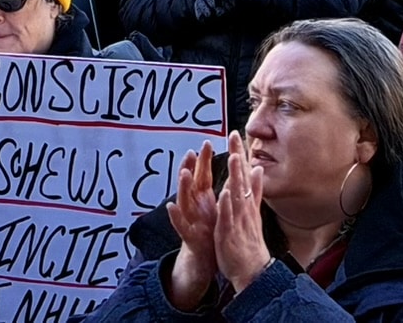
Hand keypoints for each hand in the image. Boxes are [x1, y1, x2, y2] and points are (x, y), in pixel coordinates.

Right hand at [162, 145, 219, 310]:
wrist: (206, 258)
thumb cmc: (212, 230)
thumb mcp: (218, 207)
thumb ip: (222, 188)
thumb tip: (231, 169)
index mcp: (203, 199)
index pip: (202, 176)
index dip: (204, 161)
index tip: (207, 143)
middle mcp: (193, 206)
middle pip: (191, 184)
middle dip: (190, 168)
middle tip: (191, 152)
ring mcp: (190, 219)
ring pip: (183, 200)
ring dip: (182, 187)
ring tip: (183, 173)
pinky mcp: (188, 236)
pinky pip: (180, 224)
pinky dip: (175, 215)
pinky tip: (171, 206)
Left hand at [215, 138, 271, 294]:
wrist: (254, 271)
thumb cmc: (250, 242)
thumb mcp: (253, 213)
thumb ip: (256, 192)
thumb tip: (259, 170)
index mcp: (248, 203)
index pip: (245, 174)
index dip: (241, 154)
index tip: (237, 134)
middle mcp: (244, 209)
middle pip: (242, 179)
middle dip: (239, 157)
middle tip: (235, 136)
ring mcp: (238, 220)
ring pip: (237, 195)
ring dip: (235, 176)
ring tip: (233, 157)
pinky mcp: (230, 233)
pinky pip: (228, 218)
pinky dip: (228, 206)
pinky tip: (225, 193)